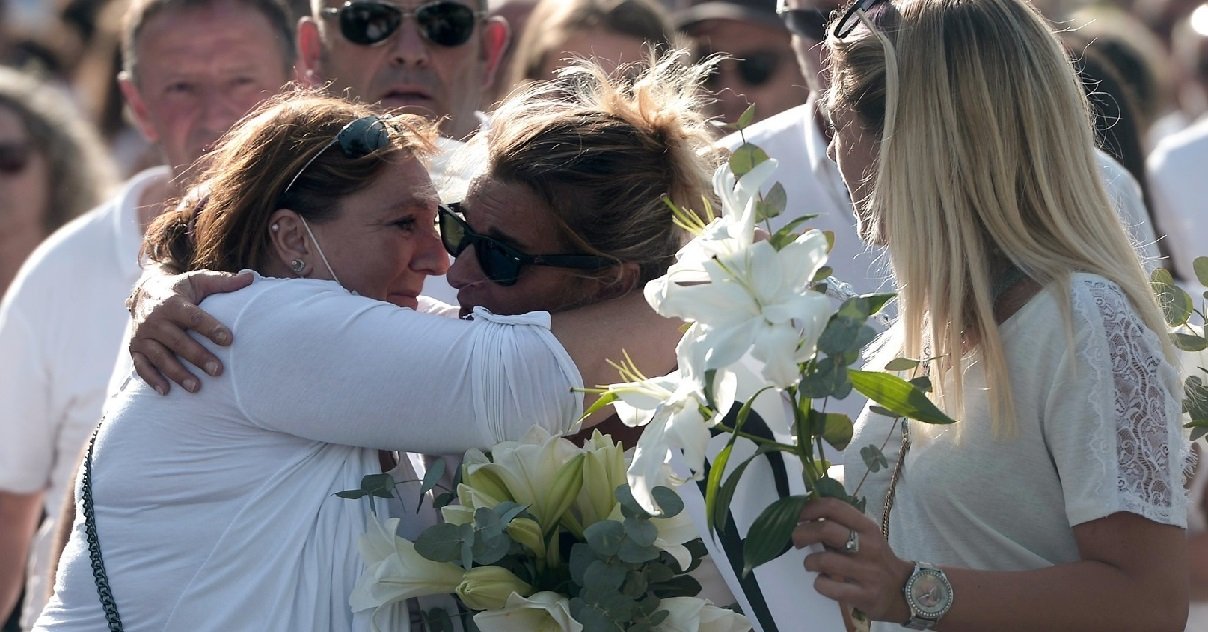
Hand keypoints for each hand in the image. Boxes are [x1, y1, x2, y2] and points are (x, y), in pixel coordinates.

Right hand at [128, 269, 251, 393]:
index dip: (211, 328)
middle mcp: (154, 320)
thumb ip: (224, 282)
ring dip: (177, 373)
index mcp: (172, 302)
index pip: (193, 317)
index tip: (229, 340)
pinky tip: (166, 391)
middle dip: (198, 357)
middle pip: (178, 341)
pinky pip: (141, 366)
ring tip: (197, 387)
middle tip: (218, 371)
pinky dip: (152, 379)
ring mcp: (142, 335)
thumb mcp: (199, 282)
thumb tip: (252, 277)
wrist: (144, 293)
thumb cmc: (180, 290)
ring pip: (160, 356)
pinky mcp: (135, 348)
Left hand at [792, 497, 913, 623]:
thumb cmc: (875, 559)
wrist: (902, 591)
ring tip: (811, 564)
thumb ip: (841, 526)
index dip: (809, 508)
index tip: (796, 515)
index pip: (834, 507)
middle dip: (802, 533)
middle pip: (826, 530)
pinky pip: (829, 587)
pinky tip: (823, 582)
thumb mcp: (865, 537)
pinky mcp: (864, 595)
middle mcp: (869, 547)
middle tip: (796, 540)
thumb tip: (805, 515)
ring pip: (824, 560)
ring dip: (809, 562)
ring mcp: (867, 572)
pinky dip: (819, 584)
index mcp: (867, 527)